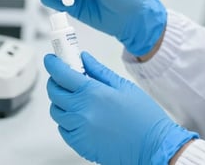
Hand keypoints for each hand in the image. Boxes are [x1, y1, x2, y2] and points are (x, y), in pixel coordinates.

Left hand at [44, 52, 197, 164]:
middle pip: (54, 92)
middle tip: (65, 76)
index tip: (52, 59)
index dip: (53, 63)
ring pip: (56, 111)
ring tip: (76, 98)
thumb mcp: (123, 86)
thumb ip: (99, 71)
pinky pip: (62, 128)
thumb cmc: (143, 117)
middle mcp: (81, 112)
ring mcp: (78, 130)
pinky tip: (80, 115)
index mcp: (92, 93)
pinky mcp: (79, 145)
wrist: (152, 146)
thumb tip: (83, 58)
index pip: (61, 74)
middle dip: (56, 81)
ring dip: (60, 101)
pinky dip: (66, 120)